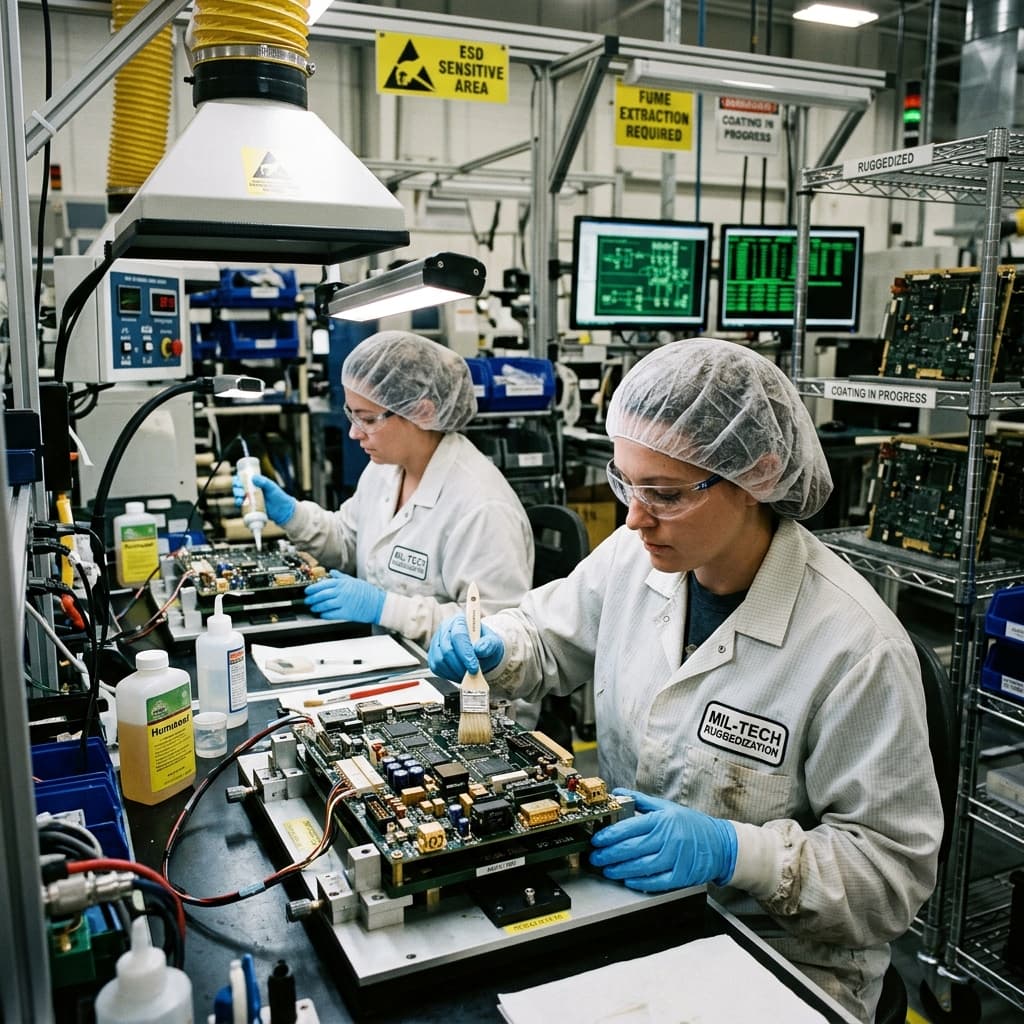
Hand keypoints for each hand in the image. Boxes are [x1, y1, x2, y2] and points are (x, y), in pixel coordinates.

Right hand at [232, 472, 295, 525]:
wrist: (283, 510)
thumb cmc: (278, 495)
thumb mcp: (271, 487)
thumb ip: (263, 481)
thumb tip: (253, 477)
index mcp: (255, 484)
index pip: (243, 479)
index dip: (238, 479)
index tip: (237, 479)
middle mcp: (251, 491)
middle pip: (239, 488)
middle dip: (237, 488)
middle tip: (240, 490)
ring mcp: (250, 500)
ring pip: (239, 496)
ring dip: (237, 495)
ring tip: (241, 496)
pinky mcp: (250, 508)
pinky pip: (242, 506)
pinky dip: (238, 504)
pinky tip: (240, 503)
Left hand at [304, 570, 385, 623]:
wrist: (377, 604)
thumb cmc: (367, 592)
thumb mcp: (354, 580)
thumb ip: (341, 576)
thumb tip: (331, 572)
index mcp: (343, 583)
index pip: (323, 584)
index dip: (312, 588)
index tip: (307, 591)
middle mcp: (342, 592)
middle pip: (321, 595)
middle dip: (312, 598)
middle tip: (307, 600)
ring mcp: (343, 603)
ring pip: (324, 605)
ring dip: (316, 607)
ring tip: (313, 608)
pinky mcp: (346, 613)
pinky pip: (331, 614)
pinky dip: (324, 614)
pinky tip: (321, 614)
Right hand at [428, 613, 503, 680]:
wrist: (482, 653)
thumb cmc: (486, 644)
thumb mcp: (494, 642)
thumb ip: (488, 644)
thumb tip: (479, 649)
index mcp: (459, 621)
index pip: (458, 636)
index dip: (465, 653)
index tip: (474, 667)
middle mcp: (445, 629)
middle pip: (447, 649)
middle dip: (460, 666)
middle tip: (472, 674)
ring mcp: (437, 643)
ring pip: (440, 660)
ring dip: (455, 672)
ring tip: (468, 674)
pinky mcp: (433, 656)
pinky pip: (436, 668)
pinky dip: (449, 675)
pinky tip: (460, 674)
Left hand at [589, 789, 736, 891]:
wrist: (721, 844)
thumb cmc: (692, 825)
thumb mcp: (666, 807)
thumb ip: (640, 801)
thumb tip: (618, 793)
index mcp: (661, 820)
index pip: (629, 827)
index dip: (609, 835)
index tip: (596, 839)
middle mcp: (667, 839)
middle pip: (631, 848)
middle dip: (609, 854)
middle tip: (595, 857)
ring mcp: (675, 858)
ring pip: (641, 866)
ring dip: (620, 869)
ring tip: (607, 870)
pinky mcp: (681, 876)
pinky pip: (656, 881)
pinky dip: (640, 882)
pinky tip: (628, 880)